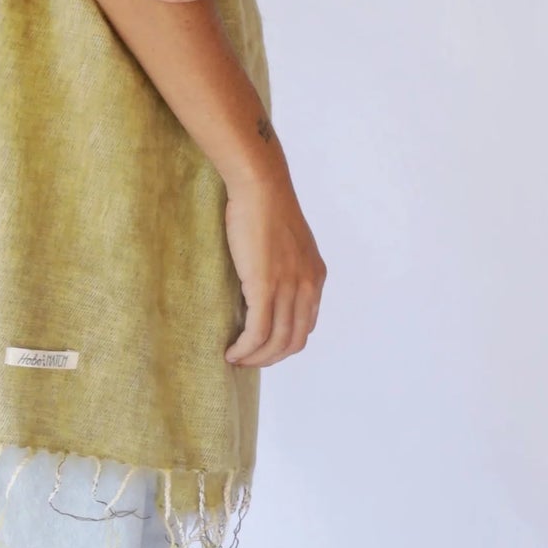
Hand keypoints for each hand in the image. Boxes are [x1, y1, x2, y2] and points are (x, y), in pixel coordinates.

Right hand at [222, 159, 325, 365]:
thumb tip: (265, 285)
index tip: (261, 346)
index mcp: (316, 277)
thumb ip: (284, 266)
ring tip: (235, 358)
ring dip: (255, 357)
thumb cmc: (265, 206)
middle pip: (294, 341)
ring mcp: (289, 288)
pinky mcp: (265, 286)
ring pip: (276, 342)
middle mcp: (308, 286)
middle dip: (270, 358)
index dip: (283, 343)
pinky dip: (245, 348)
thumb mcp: (286, 242)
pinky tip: (231, 351)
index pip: (305, 325)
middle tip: (246, 360)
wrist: (261, 187)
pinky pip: (258, 331)